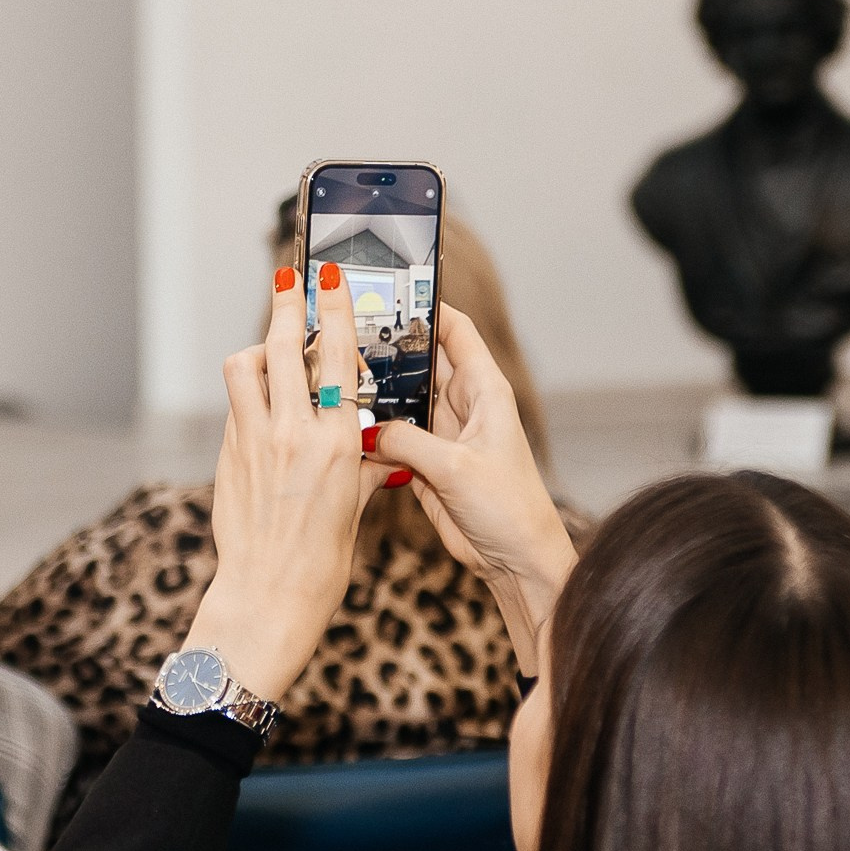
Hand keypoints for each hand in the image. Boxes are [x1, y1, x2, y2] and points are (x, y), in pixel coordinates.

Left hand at [185, 266, 385, 700]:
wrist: (268, 596)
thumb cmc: (322, 562)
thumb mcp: (356, 507)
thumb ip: (367, 467)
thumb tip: (382, 451)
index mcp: (339, 442)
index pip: (338, 357)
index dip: (333, 309)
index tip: (328, 276)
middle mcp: (294, 433)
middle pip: (284, 346)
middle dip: (286, 306)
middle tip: (288, 282)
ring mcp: (254, 441)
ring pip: (245, 366)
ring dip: (260, 346)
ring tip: (272, 346)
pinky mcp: (228, 455)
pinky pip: (236, 404)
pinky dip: (249, 390)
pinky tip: (262, 400)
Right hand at [370, 305, 574, 663]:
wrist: (515, 561)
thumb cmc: (509, 509)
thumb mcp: (456, 469)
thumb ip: (409, 442)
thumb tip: (366, 430)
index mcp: (484, 391)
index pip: (455, 330)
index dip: (425, 307)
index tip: (389, 289)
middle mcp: (461, 405)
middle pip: (419, 360)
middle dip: (386, 348)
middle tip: (343, 334)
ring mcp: (441, 433)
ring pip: (401, 399)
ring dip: (375, 393)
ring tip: (334, 377)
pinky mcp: (425, 463)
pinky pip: (392, 437)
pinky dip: (371, 433)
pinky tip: (343, 426)